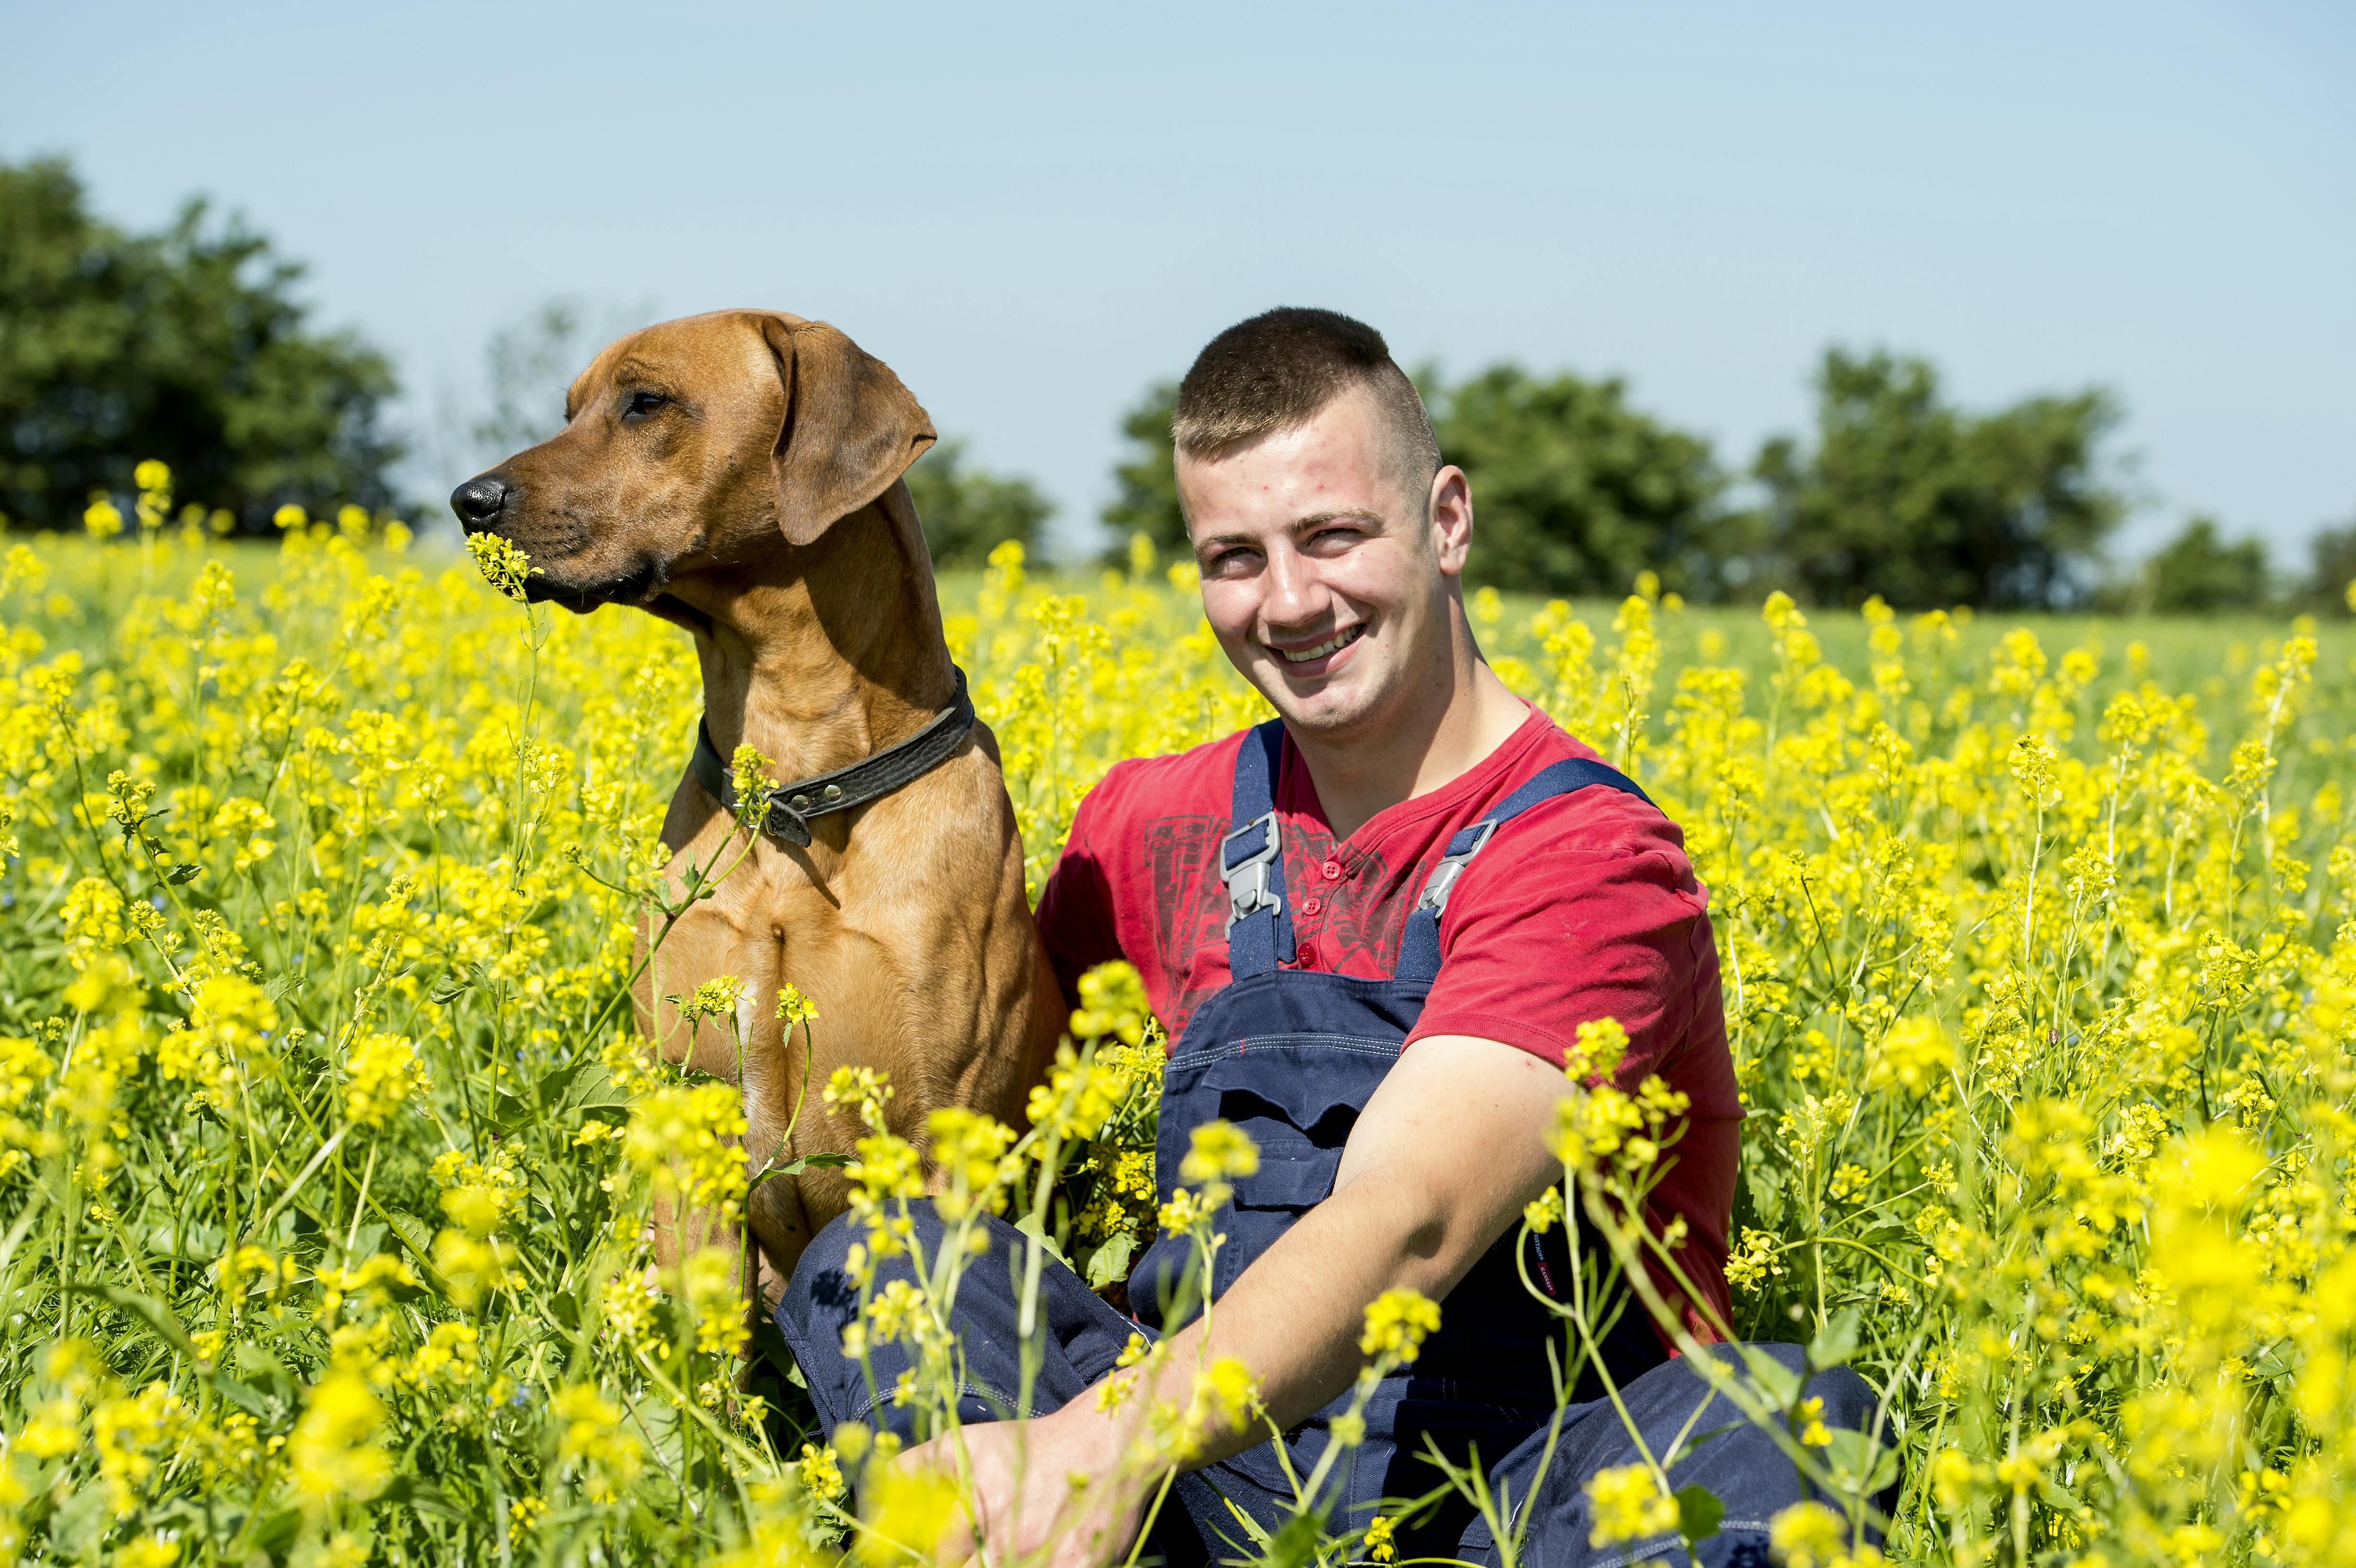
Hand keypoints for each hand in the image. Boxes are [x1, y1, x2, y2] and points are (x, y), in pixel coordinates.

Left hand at [903, 1404, 1152, 1567]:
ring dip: (998, 1567)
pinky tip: (1033, 1558)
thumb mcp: (972, 1444)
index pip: (936, 1561)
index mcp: (980, 1509)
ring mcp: (1047, 1561)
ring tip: (1000, 1555)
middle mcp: (1010, 1540)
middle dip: (958, 1567)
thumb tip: (879, 1482)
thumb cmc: (1033, 1445)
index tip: (931, 1556)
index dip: (928, 1563)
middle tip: (965, 1555)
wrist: (1107, 1445)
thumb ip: (918, 1463)